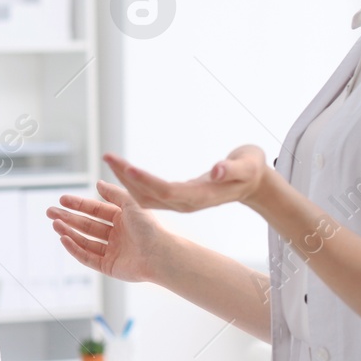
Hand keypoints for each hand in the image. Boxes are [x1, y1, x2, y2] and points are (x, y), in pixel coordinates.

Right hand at [46, 178, 170, 282]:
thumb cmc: (149, 227)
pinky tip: (64, 239)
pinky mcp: (108, 267)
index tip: (62, 200)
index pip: (95, 210)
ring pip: (85, 241)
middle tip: (50, 212)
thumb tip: (98, 183)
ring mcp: (111, 251)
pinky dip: (75, 249)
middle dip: (68, 218)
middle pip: (87, 225)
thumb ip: (114, 193)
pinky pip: (87, 257)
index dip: (78, 205)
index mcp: (122, 219)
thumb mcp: (131, 203)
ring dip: (69, 232)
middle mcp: (116, 235)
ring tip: (55, 224)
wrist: (159, 254)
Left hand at [102, 147, 269, 212]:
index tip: (128, 168)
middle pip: (149, 195)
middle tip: (108, 157)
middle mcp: (186, 204)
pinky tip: (120, 171)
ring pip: (145, 197)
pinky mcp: (176, 199)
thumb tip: (217, 170)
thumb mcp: (247, 166)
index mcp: (201, 196)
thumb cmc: (250, 169)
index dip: (147, 181)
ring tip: (110, 159)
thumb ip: (232, 169)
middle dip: (127, 177)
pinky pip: (148, 196)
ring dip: (125, 180)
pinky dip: (132, 184)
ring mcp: (180, 203)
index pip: (168, 191)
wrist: (252, 183)